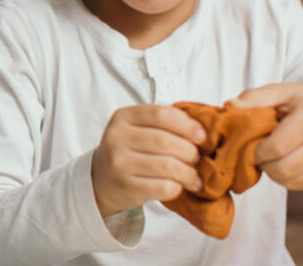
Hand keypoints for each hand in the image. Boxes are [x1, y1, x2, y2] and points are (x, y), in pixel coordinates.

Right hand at [91, 104, 205, 216]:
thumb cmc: (130, 149)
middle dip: (190, 151)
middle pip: (165, 141)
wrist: (102, 178)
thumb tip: (200, 130)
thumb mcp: (138, 128)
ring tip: (193, 176)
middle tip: (197, 158)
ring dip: (188, 172)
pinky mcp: (126, 186)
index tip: (201, 136)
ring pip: (168, 166)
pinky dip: (178, 187)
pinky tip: (179, 186)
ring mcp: (119, 163)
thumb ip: (164, 123)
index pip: (160, 114)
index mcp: (123, 117)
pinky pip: (164, 187)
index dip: (186, 125)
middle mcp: (117, 137)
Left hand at [233, 82, 302, 190]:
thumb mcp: (281, 91)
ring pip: (291, 180)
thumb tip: (230, 106)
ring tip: (269, 157)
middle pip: (284, 168)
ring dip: (272, 173)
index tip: (251, 144)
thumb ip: (255, 97)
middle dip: (263, 164)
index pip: (277, 147)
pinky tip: (282, 163)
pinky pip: (300, 185)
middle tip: (257, 153)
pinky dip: (285, 179)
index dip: (257, 151)